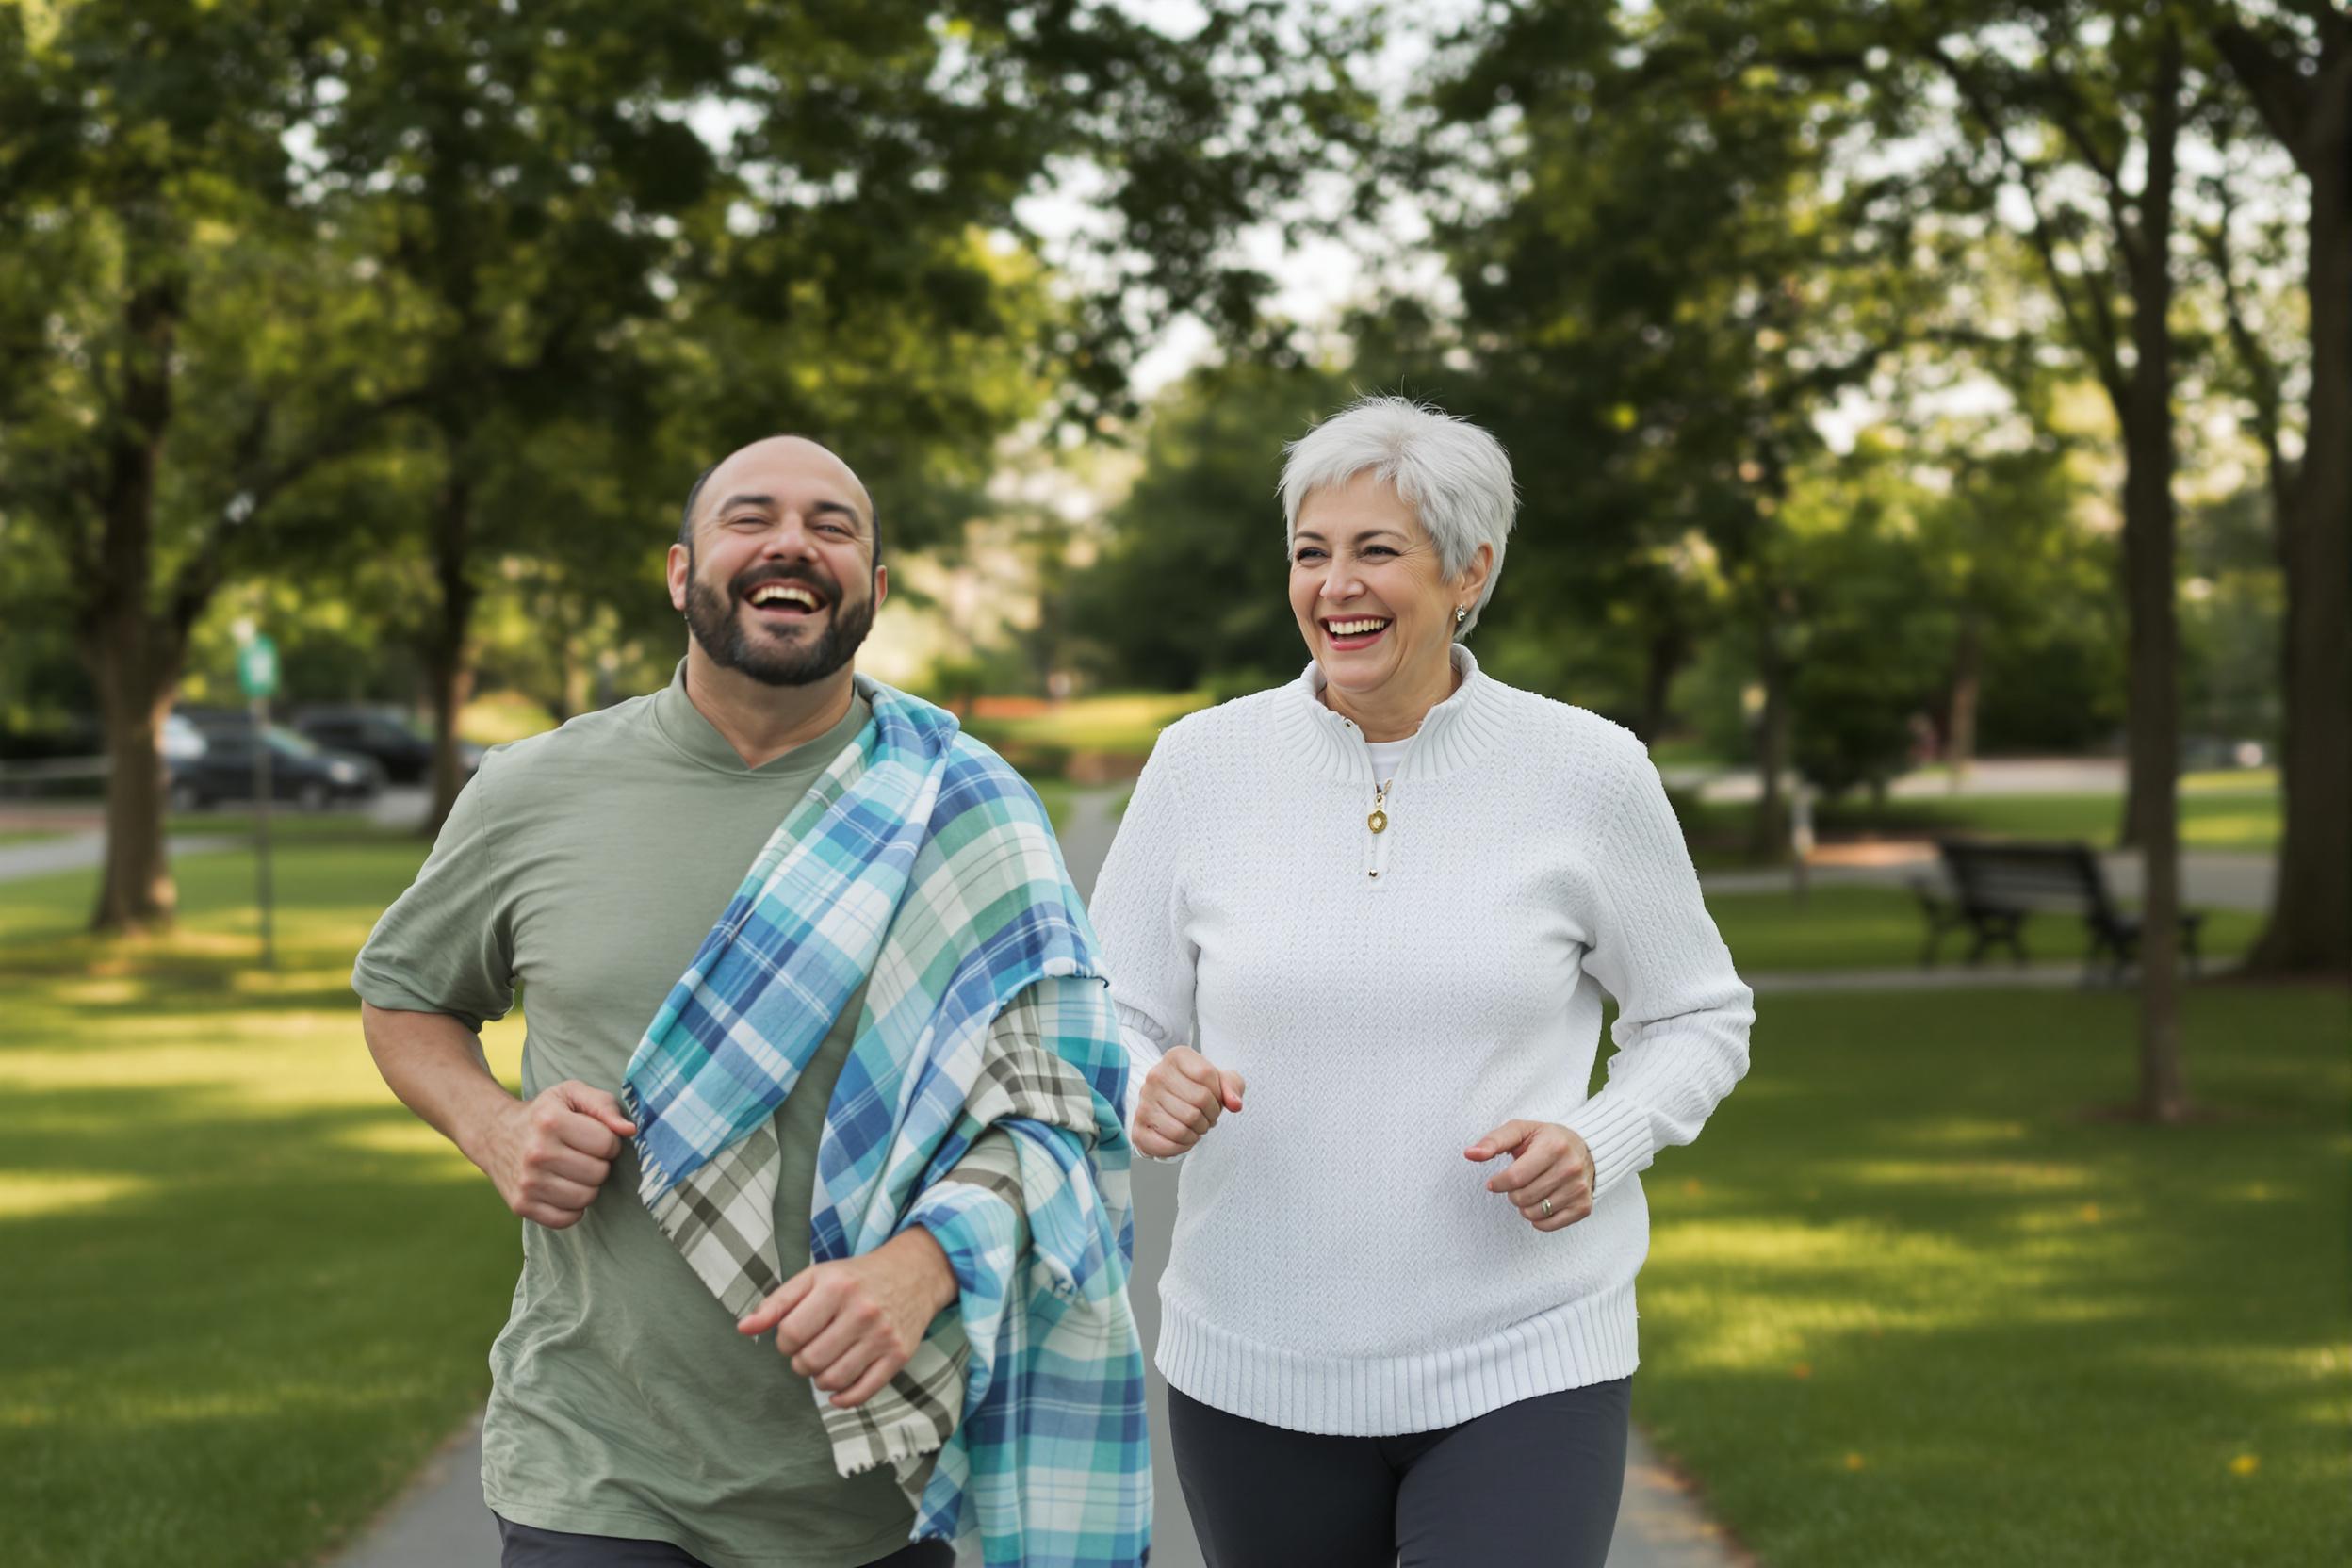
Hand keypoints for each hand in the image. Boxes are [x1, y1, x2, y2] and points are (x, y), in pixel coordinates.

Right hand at [477, 1080, 635, 1228]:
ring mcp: (526, 1182)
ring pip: (585, 1198)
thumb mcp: (571, 1094)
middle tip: (583, 1155)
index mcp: (551, 1121)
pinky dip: (572, 1208)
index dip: (608, 1141)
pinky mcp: (521, 1205)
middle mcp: (536, 1153)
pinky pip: (566, 1219)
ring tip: (573, 1171)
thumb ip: (604, 1105)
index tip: (594, 1138)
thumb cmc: (543, 1113)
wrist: (494, 1133)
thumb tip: (629, 1130)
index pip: (607, 1143)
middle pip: (599, 1173)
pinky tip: (563, 1189)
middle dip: (599, 1164)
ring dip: (587, 1186)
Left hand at [737, 1228, 958, 1408]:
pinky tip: (837, 1388)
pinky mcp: (899, 1355)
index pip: (791, 1334)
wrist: (913, 1273)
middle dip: (800, 1362)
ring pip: (834, 1380)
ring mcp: (882, 1336)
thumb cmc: (855, 1278)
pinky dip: (843, 1398)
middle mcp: (862, 1311)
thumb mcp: (815, 1278)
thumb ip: (777, 1303)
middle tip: (808, 1350)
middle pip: (810, 1361)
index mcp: (836, 1287)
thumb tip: (744, 1329)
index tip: (793, 1336)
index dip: (784, 1342)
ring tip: (823, 1364)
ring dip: (819, 1380)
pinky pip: (863, 1392)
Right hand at [1131, 1045, 1244, 1158]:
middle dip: (1210, 1117)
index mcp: (1176, 1057)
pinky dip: (1181, 1147)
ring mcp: (1144, 1101)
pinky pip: (1165, 1145)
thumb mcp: (1220, 1081)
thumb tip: (1235, 1104)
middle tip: (1207, 1118)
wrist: (1170, 1102)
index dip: (1218, 1095)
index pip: (1206, 1074)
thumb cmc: (1199, 1090)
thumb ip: (1232, 1087)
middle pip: (1197, 1102)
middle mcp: (1155, 1075)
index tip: (1215, 1100)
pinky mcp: (1138, 1126)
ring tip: (1196, 1128)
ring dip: (1197, 1134)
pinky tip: (1184, 1138)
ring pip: (1182, 1128)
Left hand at [1465, 1120, 1595, 1231]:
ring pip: (1534, 1214)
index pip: (1515, 1178)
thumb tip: (1469, 1153)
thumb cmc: (1545, 1139)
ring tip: (1530, 1190)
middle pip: (1523, 1198)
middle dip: (1512, 1193)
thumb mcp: (1520, 1131)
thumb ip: (1493, 1141)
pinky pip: (1548, 1225)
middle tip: (1518, 1183)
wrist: (1585, 1149)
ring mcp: (1579, 1189)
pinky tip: (1540, 1202)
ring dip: (1524, 1206)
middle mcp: (1570, 1168)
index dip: (1498, 1183)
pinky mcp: (1583, 1207)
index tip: (1494, 1182)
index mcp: (1554, 1146)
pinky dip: (1537, 1219)